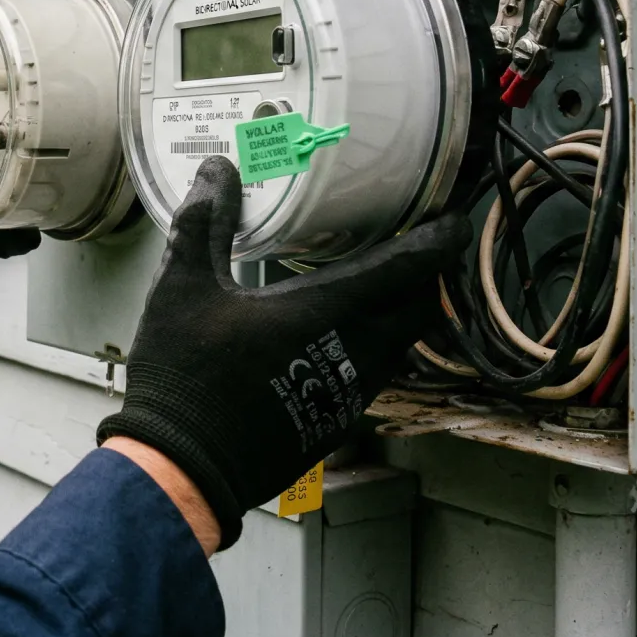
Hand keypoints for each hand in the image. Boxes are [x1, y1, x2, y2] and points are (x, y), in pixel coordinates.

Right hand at [97, 156, 468, 549]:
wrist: (182, 468)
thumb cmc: (184, 375)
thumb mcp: (183, 286)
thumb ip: (204, 222)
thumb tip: (216, 168)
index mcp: (327, 312)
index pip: (407, 268)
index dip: (438, 239)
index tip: (455, 216)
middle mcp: (354, 354)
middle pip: (418, 308)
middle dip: (428, 274)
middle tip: (418, 244)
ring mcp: (347, 396)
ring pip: (399, 346)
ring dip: (402, 313)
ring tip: (382, 286)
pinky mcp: (332, 423)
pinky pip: (373, 376)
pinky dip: (375, 348)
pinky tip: (342, 339)